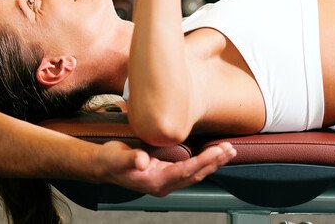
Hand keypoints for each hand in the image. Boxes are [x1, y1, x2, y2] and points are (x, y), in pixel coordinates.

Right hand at [95, 140, 234, 196]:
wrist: (103, 166)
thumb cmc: (110, 161)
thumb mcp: (117, 158)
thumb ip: (130, 159)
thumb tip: (142, 160)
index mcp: (155, 181)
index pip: (185, 172)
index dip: (203, 162)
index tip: (217, 152)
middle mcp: (164, 184)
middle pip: (195, 174)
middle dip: (214, 162)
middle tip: (230, 150)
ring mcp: (166, 180)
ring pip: (195, 173)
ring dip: (212, 163)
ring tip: (227, 152)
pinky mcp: (166, 174)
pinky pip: (189, 170)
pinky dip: (203, 162)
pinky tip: (211, 155)